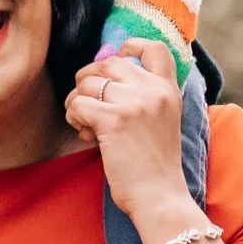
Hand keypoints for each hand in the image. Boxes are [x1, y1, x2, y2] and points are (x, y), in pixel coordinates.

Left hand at [65, 39, 197, 235]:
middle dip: (89, 81)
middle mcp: (153, 90)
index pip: (155, 48)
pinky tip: (84, 133)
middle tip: (88, 105)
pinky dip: (74, 117)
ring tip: (84, 123)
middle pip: (107, 63)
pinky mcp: (114, 120)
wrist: (159, 197)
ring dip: (77, 101)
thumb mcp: (161, 121)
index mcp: (169, 89)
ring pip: (87, 82)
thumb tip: (95, 76)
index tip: (117, 58)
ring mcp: (134, 103)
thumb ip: (140, 96)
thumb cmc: (154, 166)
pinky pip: (78, 104)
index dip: (130, 46)